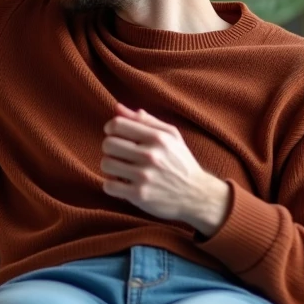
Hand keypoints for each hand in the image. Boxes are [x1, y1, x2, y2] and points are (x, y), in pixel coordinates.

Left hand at [101, 104, 230, 236]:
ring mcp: (144, 176)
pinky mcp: (139, 195)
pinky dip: (111, 185)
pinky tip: (121, 183)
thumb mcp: (171, 136)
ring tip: (120, 168)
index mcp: (157, 138)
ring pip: (106, 164)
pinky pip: (109, 186)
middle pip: (108, 144)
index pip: (117, 125)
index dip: (110, 128)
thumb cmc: (181, 162)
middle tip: (119, 153)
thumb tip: (117, 108)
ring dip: (110, 166)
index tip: (115, 135)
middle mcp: (150, 155)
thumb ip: (145, 121)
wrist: (197, 194)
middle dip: (110, 148)